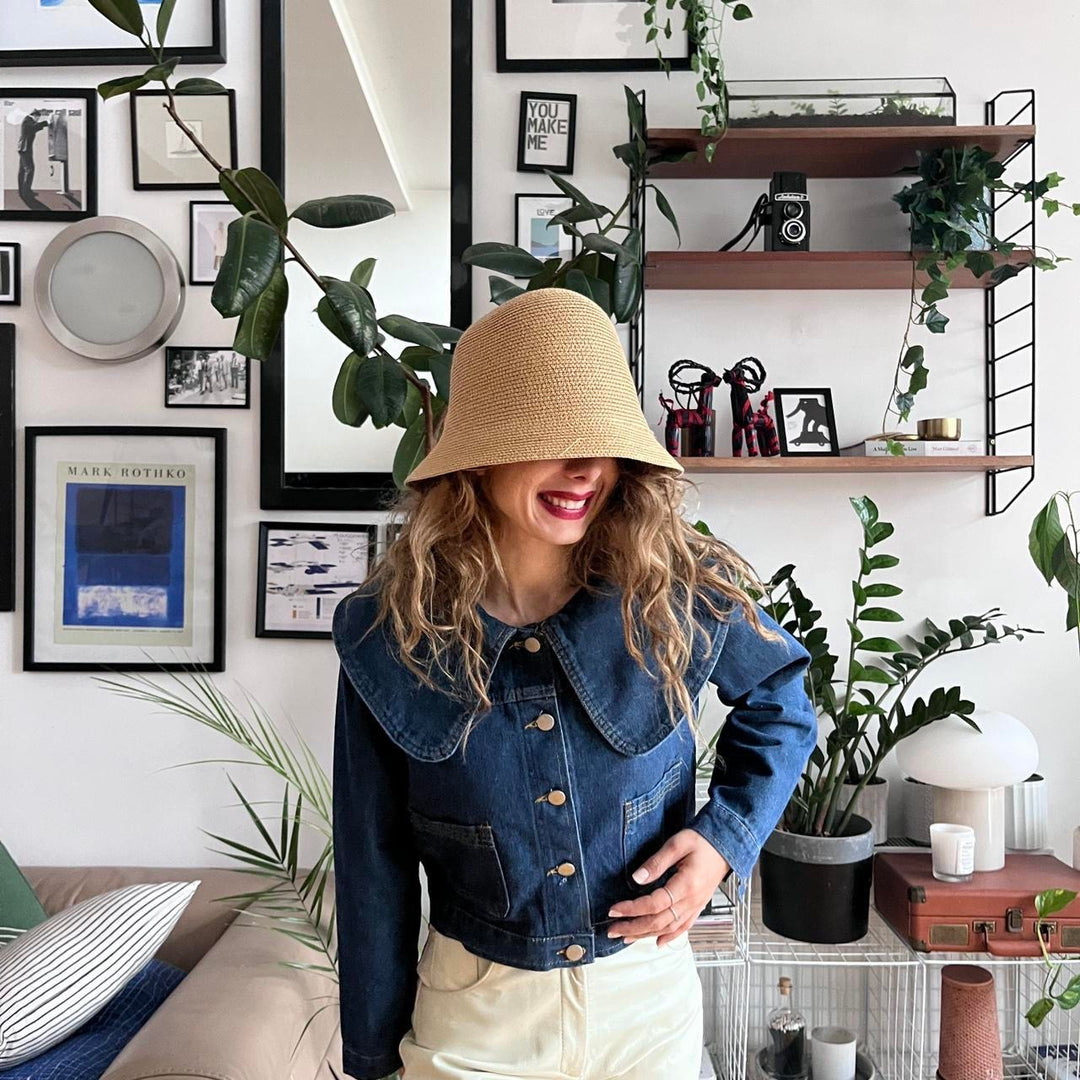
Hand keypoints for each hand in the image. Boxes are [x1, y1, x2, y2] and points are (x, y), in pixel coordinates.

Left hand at [606, 829, 729, 946]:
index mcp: (686, 885)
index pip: (654, 904)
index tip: (613, 911)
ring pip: (668, 928)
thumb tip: (637, 878)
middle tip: (612, 930)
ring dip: (645, 935)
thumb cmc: (702, 841)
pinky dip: (669, 936)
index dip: (631, 909)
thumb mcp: (677, 844)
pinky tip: (657, 942)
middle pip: (658, 922)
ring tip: (626, 937)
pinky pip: (683, 927)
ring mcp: (696, 906)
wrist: (726, 845)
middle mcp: (692, 901)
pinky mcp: (698, 906)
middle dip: (633, 928)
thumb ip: (656, 862)